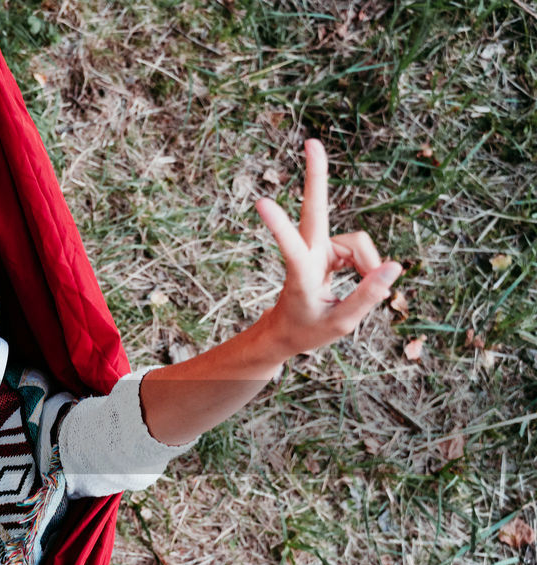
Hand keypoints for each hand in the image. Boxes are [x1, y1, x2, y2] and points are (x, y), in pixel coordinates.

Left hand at [255, 139, 402, 355]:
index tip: (261, 202)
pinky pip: (359, 251)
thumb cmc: (307, 330)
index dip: (279, 226)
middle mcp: (307, 254)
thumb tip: (395, 267)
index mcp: (300, 275)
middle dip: (316, 176)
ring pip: (357, 245)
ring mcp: (318, 248)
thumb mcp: (340, 324)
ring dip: (367, 269)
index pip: (291, 249)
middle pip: (315, 211)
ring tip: (358, 297)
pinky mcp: (328, 247)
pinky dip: (366, 268)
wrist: (287, 331)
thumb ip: (368, 296)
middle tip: (312, 141)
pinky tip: (360, 282)